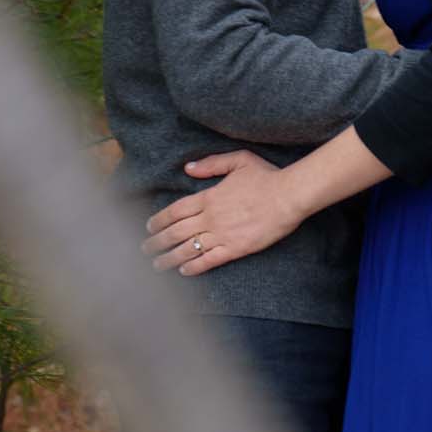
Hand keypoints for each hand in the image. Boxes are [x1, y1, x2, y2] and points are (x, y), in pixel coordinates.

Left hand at [142, 150, 302, 275]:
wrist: (288, 197)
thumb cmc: (266, 177)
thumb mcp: (239, 161)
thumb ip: (211, 164)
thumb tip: (188, 168)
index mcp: (209, 197)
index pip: (176, 211)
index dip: (159, 220)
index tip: (148, 227)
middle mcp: (211, 218)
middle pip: (176, 232)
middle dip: (157, 242)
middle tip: (144, 249)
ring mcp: (222, 235)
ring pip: (188, 249)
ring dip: (169, 258)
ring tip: (156, 265)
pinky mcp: (235, 249)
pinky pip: (209, 260)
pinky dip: (194, 267)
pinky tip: (183, 271)